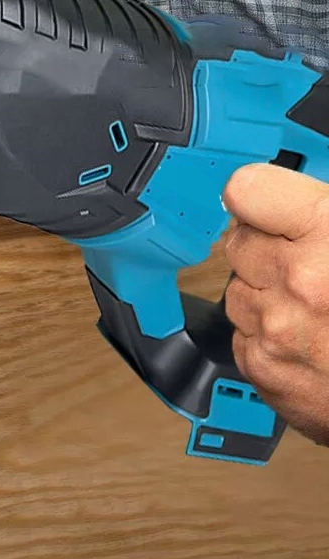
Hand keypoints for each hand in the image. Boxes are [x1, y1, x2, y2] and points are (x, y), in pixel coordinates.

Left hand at [222, 162, 328, 445]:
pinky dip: (268, 338)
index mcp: (327, 233)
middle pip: (240, 242)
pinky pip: (244, 336)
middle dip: (267, 248)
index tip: (270, 206)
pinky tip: (310, 341)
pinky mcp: (265, 369)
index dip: (260, 196)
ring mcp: (277, 328)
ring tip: (317, 308)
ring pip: (238, 291)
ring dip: (266, 294)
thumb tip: (299, 196)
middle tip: (309, 263)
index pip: (247, 189)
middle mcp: (298, 280)